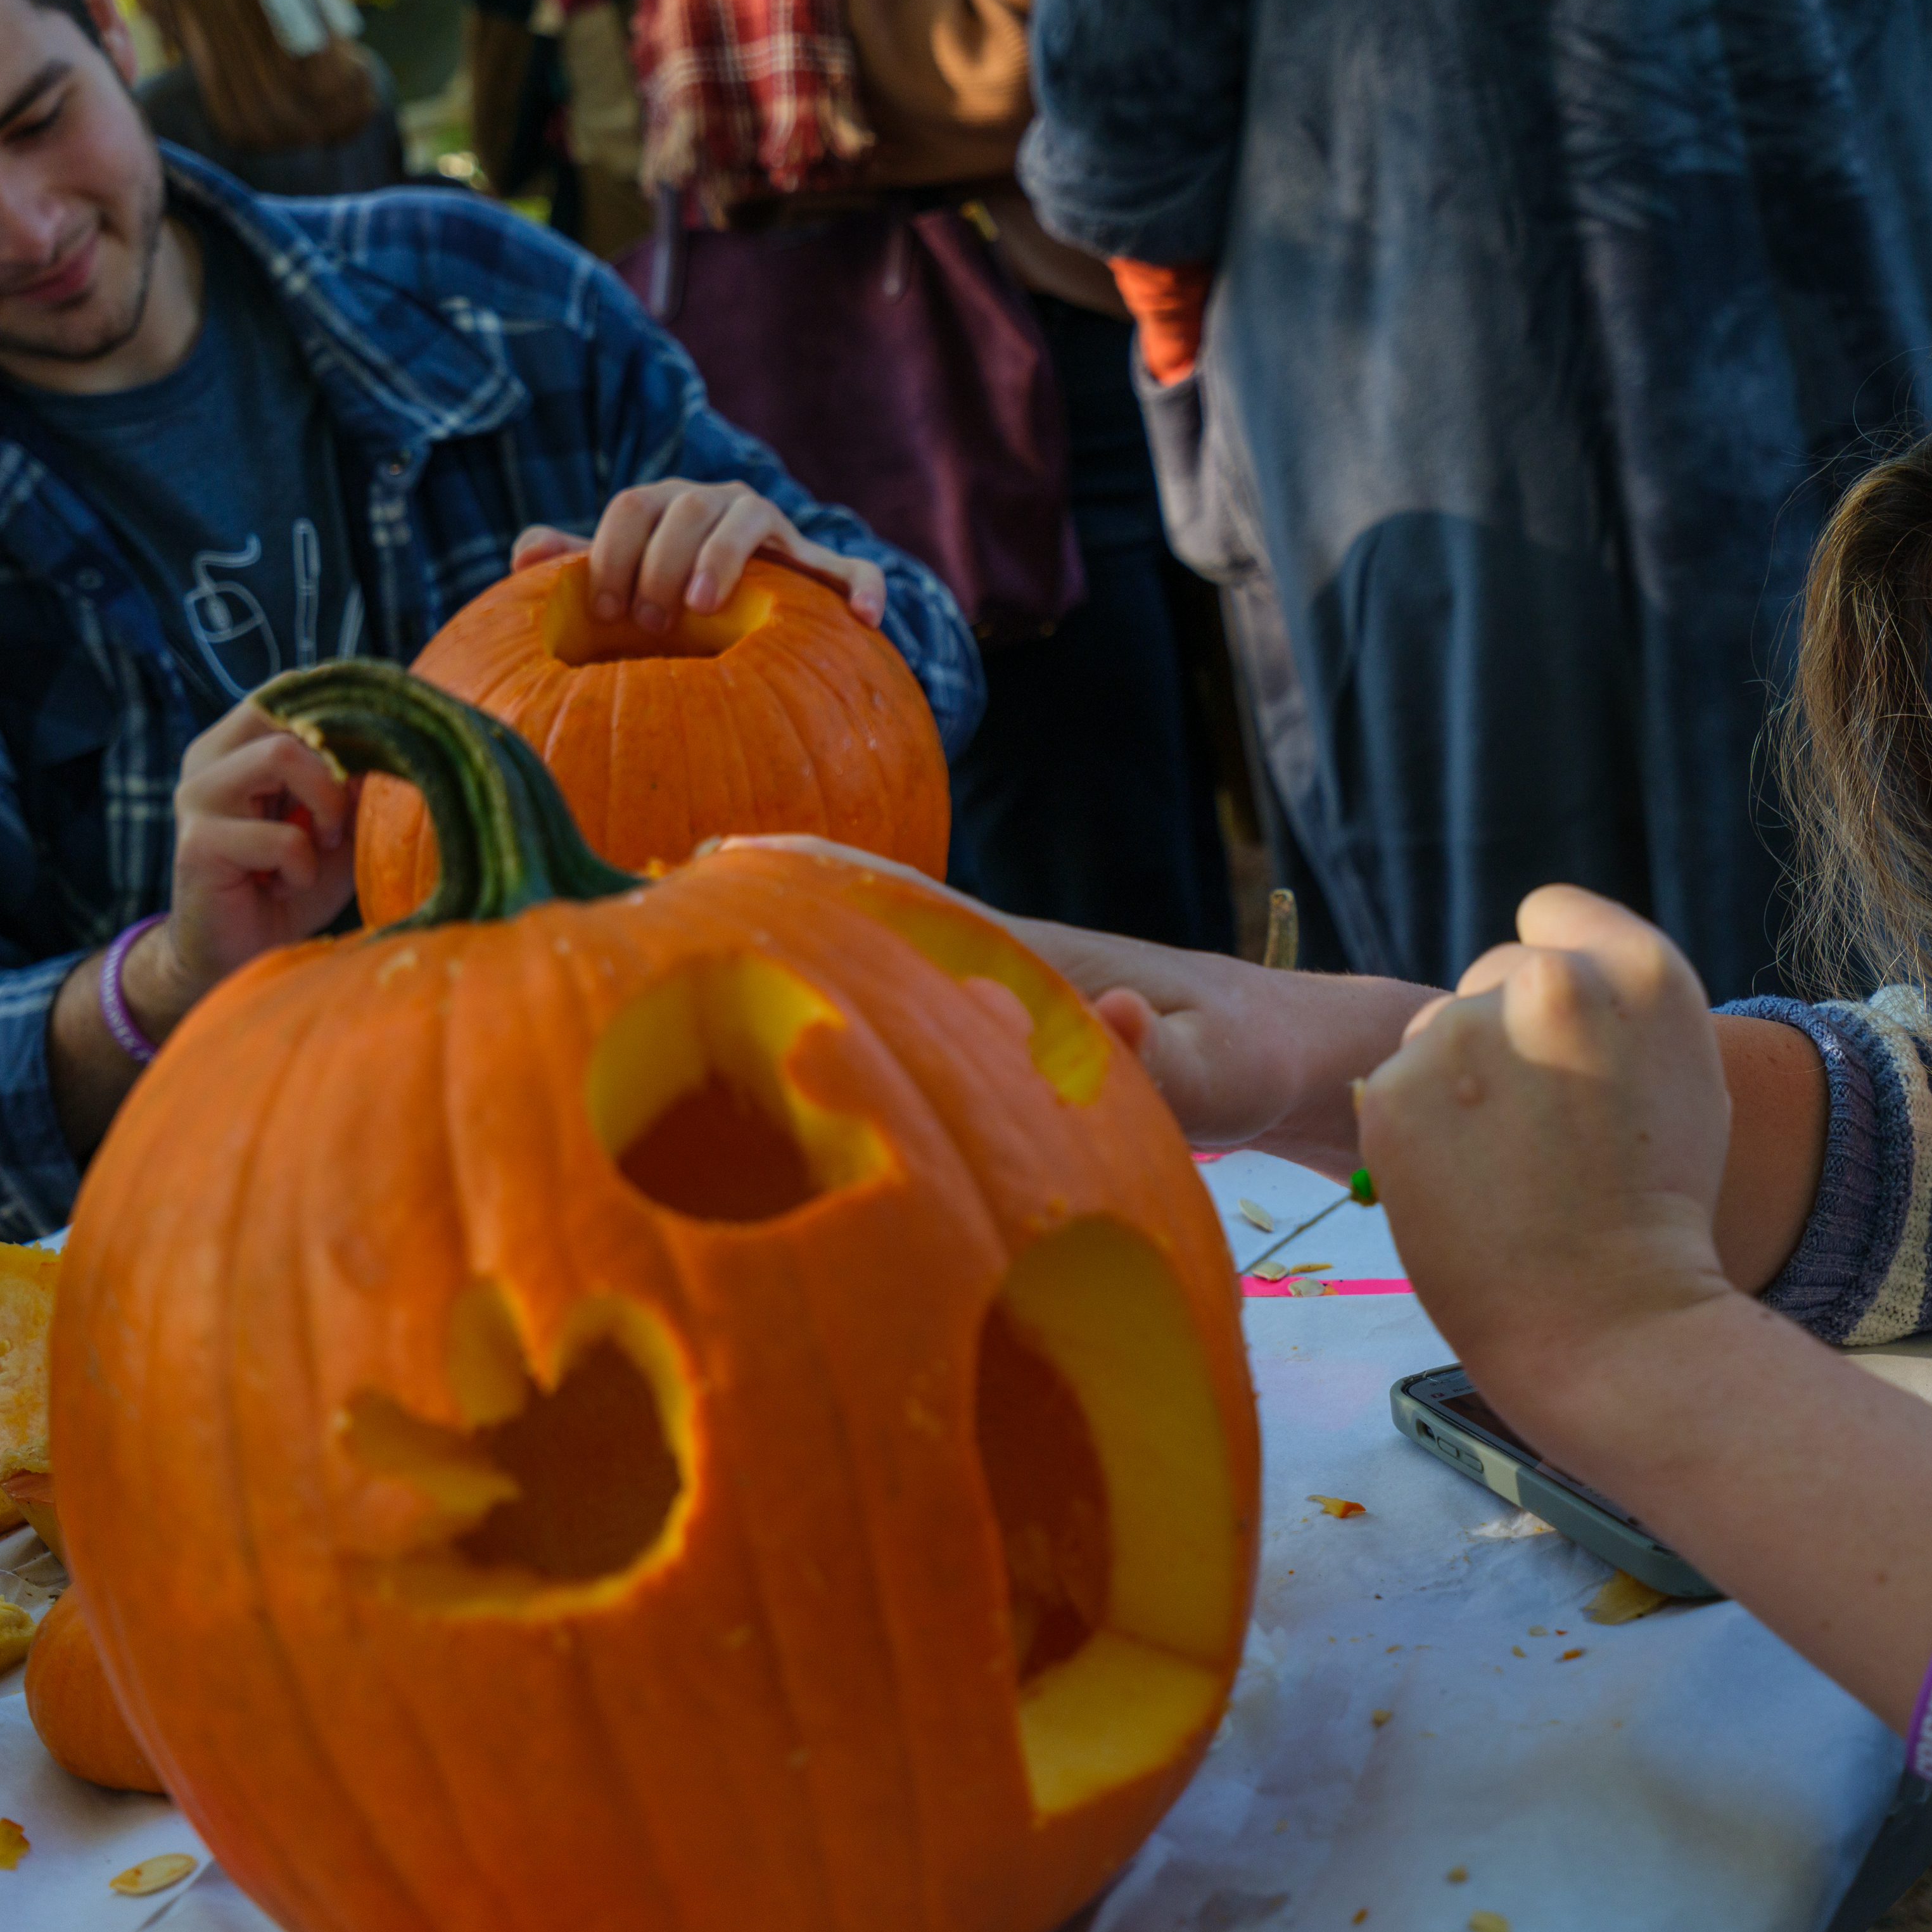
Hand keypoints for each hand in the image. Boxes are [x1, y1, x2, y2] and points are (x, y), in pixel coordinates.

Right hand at [145, 697, 357, 1031]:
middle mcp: (208, 759)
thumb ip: (356, 785)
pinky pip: (281, 837)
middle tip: (346, 812)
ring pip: (281, 756)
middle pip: (287, 714)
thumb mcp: (335, 827)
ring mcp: (197, 796)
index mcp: (236, 745)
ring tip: (322, 845)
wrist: (235, 954)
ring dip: (324, 805)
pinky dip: (302, 865)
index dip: (340, 705)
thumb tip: (399, 742)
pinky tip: (286, 884)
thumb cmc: (287, 885)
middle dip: (337, 761)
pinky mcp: (198, 843)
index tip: (386, 733)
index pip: (285, 692)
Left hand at [510, 481, 886, 633]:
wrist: (742, 620)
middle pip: (683, 507)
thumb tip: (524, 556)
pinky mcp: (819, 567)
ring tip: (701, 608)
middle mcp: (717, 503)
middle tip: (649, 624)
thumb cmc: (664, 602)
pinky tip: (865, 620)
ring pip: (750, 518)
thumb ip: (577, 567)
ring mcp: (773, 529)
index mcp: (666, 505)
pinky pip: (850, 569)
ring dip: (722, 559)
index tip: (606, 612)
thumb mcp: (620, 583)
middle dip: (660, 562)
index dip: (612, 554)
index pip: (632, 507)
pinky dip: (861, 586)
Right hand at [708, 836, 1426, 1152]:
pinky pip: (908, 1020)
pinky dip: (845, 1015)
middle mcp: (998, 962)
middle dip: (774, 913)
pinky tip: (768, 1049)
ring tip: (668, 977)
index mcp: (1031, 956)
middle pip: (869, 925)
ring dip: (797, 962)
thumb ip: (1155, 1062)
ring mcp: (993, 996)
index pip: (907, 905)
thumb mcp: (1213, 1073)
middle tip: (644, 917)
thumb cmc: (1249, 1057)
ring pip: (882, 969)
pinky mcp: (1000, 1036)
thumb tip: (1102, 1016)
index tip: (716, 859)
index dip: (814, 880)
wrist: (1287, 1057)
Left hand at [1356, 887, 1736, 1418]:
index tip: (1558, 1031)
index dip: (1549, 970)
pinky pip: (1392, 1089)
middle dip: (1502, 1034)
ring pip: (1435, 1033)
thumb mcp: (1684, 1074)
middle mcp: (1551, 980)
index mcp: (1637, 969)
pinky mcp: (1393, 1090)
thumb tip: (1560, 971)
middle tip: (1538, 1128)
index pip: (1551, 914)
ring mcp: (1464, 1033)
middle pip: (1491, 975)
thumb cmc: (1658, 1212)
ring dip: (1455, 1085)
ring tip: (1504, 1169)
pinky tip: (1460, 1187)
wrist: (1609, 1320)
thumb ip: (1623, 1007)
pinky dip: (1413, 1133)